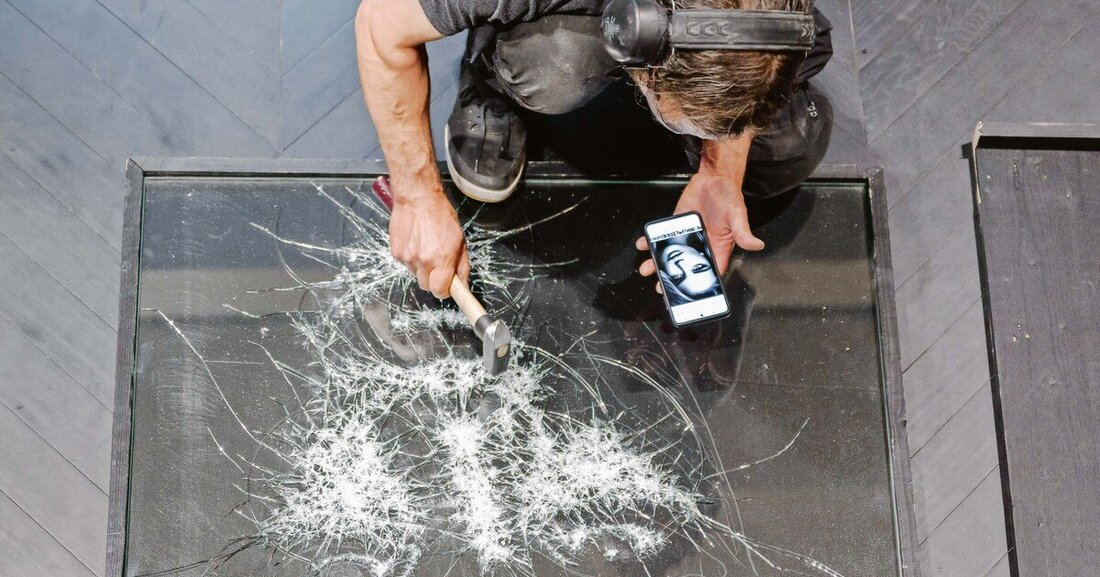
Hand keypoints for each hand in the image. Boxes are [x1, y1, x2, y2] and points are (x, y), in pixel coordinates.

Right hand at [389, 191, 469, 298]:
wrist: (417, 198)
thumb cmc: (441, 215)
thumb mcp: (460, 240)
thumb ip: (462, 266)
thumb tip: (463, 285)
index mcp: (441, 259)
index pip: (440, 291)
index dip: (445, 291)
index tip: (448, 288)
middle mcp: (423, 261)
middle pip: (427, 287)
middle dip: (434, 280)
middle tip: (438, 265)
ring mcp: (407, 258)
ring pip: (416, 275)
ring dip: (422, 269)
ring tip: (426, 248)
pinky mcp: (396, 252)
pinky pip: (406, 264)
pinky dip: (411, 259)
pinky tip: (416, 243)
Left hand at [636, 172, 763, 292]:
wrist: (715, 178)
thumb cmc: (729, 197)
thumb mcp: (737, 215)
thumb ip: (743, 232)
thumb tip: (757, 245)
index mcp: (718, 248)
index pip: (710, 271)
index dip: (701, 285)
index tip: (690, 297)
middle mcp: (701, 245)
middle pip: (686, 268)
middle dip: (673, 279)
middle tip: (660, 288)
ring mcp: (687, 236)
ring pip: (671, 255)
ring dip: (658, 263)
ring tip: (646, 269)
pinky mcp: (676, 225)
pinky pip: (663, 237)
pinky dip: (651, 241)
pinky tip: (642, 244)